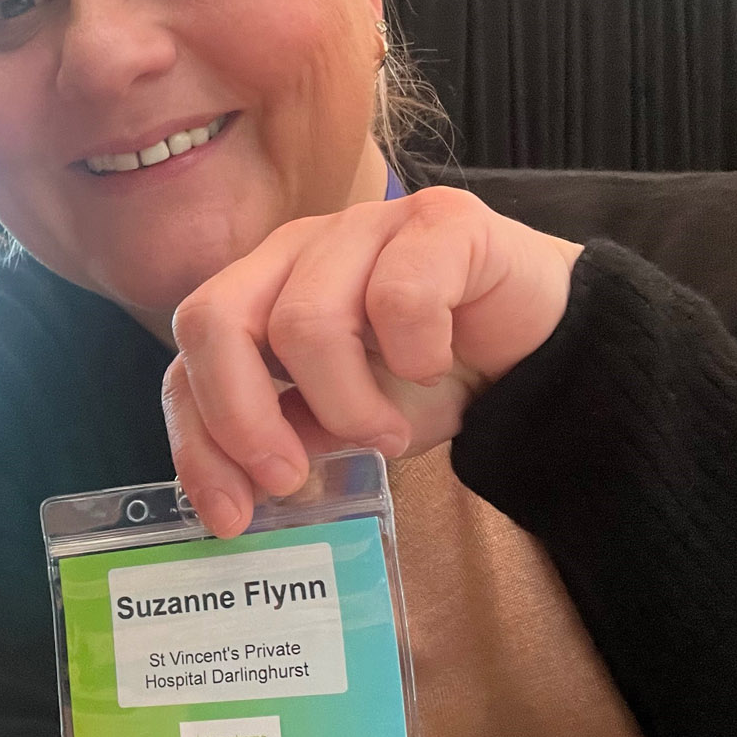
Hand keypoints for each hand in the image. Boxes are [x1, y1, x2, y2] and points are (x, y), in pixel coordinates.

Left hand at [165, 184, 582, 536]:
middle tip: (294, 475)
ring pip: (305, 321)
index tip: (230, 516)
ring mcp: (364, 226)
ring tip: (390, 434)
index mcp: (261, 292)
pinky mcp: (439, 220)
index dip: (198, 440)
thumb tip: (234, 492)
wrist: (547, 345)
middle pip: (215, 321)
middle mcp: (297, 249)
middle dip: (245, 417)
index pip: (189, 357)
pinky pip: (399, 297)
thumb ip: (287, 438)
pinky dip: (418, 354)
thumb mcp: (345, 424)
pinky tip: (441, 366)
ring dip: (347, 404)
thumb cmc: (435, 378)